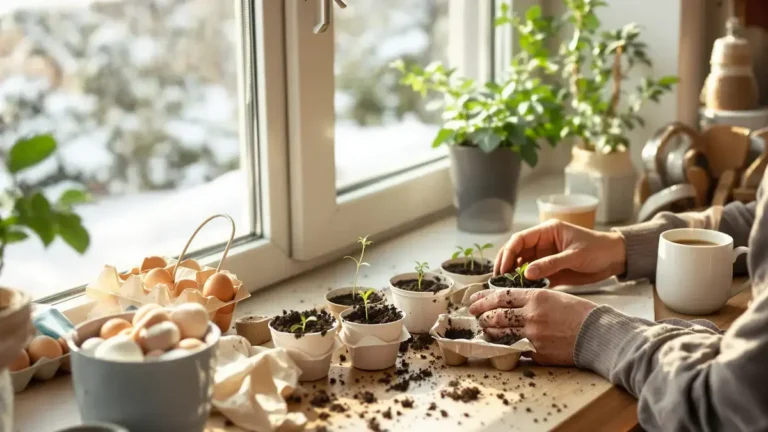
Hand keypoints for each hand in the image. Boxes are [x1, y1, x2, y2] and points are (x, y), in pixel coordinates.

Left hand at [468, 288, 597, 365]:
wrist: (598, 334)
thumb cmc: (580, 313)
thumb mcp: (555, 297)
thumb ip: (532, 300)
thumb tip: (510, 303)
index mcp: (536, 297)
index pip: (501, 296)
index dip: (484, 298)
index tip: (474, 299)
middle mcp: (531, 315)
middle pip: (496, 315)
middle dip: (481, 315)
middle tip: (474, 315)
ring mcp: (533, 335)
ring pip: (500, 333)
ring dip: (489, 331)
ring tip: (484, 328)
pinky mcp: (537, 352)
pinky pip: (514, 348)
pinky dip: (504, 346)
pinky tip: (499, 344)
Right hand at [494, 219, 626, 285]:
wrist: (616, 259)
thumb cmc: (598, 249)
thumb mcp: (575, 255)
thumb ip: (551, 264)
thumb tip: (526, 273)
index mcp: (546, 232)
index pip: (519, 239)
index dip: (508, 253)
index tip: (502, 268)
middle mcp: (542, 244)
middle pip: (516, 253)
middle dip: (505, 265)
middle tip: (498, 280)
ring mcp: (545, 258)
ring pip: (522, 266)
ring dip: (513, 276)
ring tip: (506, 288)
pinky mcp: (550, 271)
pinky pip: (533, 277)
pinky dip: (526, 284)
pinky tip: (521, 292)